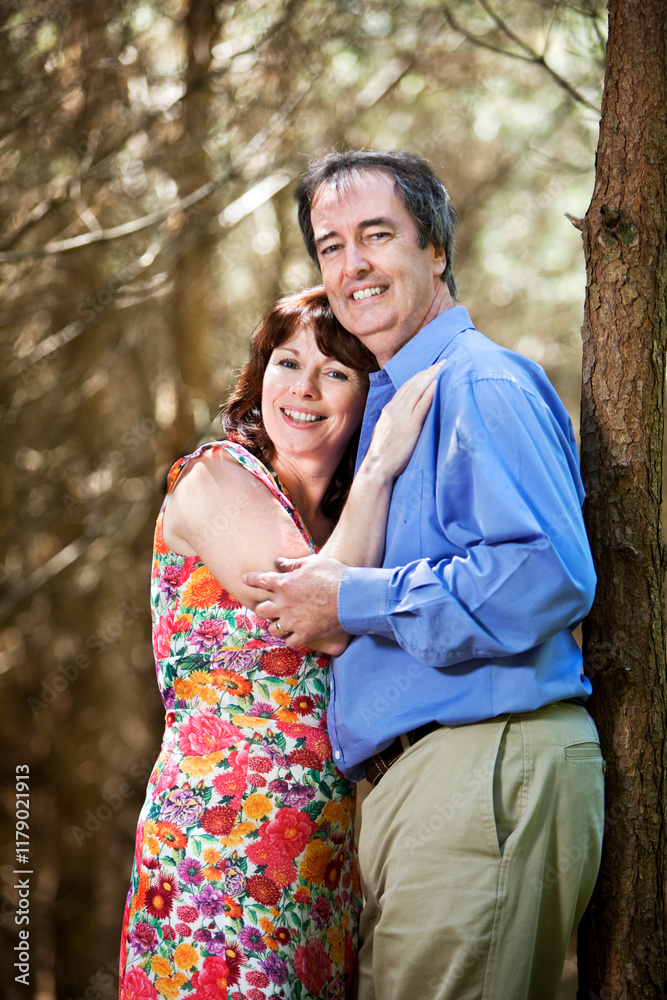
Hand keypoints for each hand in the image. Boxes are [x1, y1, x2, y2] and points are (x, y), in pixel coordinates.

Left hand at [243, 554, 344, 648]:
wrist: (352, 597)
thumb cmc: (335, 575)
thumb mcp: (313, 562)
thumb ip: (293, 563)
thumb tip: (278, 562)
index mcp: (284, 583)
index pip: (260, 580)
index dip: (250, 579)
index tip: (245, 579)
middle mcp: (284, 604)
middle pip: (261, 610)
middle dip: (263, 608)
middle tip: (268, 607)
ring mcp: (293, 621)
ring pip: (272, 629)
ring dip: (275, 625)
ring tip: (281, 623)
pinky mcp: (305, 634)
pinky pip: (290, 642)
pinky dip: (291, 639)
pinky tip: (295, 635)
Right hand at [363, 362, 441, 479]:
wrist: (377, 466)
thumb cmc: (383, 453)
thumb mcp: (385, 431)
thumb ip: (393, 420)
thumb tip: (402, 417)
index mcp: (389, 410)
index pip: (405, 388)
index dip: (418, 377)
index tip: (429, 370)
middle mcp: (394, 410)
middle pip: (412, 385)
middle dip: (427, 372)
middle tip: (441, 363)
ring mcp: (402, 417)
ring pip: (417, 391)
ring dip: (430, 377)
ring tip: (442, 368)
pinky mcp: (410, 427)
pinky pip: (421, 406)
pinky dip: (429, 393)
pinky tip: (437, 384)